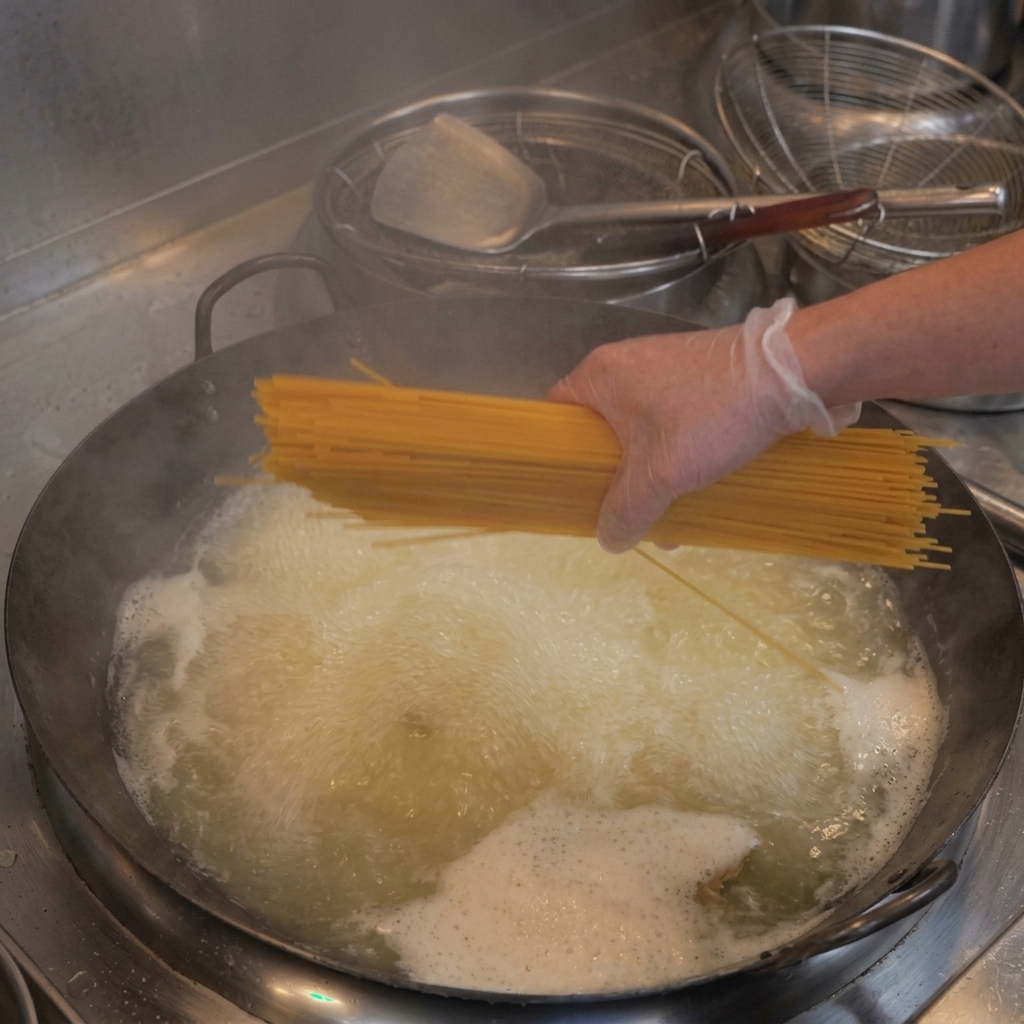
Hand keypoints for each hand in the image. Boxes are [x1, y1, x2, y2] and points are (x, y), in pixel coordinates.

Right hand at [547, 299, 857, 552]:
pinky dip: (675, 455)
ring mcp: (664, 369)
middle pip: (600, 429)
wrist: (793, 374)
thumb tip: (608, 540)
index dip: (558, 453)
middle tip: (624, 510)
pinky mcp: (697, 376)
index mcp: (599, 375)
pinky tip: (696, 487)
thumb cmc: (711, 417)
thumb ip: (627, 511)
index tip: (571, 488)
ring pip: (639, 431)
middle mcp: (625, 365)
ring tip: (667, 512)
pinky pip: (670, 423)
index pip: (556, 413)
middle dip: (613, 476)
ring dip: (649, 472)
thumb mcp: (661, 475)